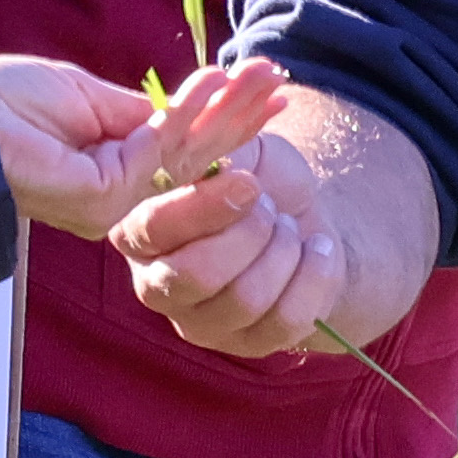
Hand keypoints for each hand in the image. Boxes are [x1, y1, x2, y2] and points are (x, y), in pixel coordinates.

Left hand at [0, 51, 278, 243]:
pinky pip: (161, 146)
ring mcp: (115, 199)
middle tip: (280, 80)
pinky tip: (214, 80)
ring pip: (189, 151)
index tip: (264, 91)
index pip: (180, 146)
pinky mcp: (108, 195)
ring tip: (266, 74)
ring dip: (229, 107)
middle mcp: (119, 191)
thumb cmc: (6, 105)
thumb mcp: (84, 95)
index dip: (221, 118)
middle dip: (239, 113)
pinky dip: (190, 109)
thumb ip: (137, 111)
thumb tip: (181, 109)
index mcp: (113, 167)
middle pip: (195, 152)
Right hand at [113, 124, 355, 360]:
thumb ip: (216, 138)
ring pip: (245, 299)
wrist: (303, 221)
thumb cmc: (257, 180)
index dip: (203, 206)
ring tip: (288, 228)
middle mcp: (157, 284)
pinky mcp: (248, 345)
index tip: (249, 182)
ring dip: (283, 252)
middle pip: (195, 274)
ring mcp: (201, 323)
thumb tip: (214, 111)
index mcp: (141, 231)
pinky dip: (314, 277)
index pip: (153, 228)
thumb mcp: (237, 148)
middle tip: (269, 208)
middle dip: (249, 233)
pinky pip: (285, 321)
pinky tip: (317, 251)